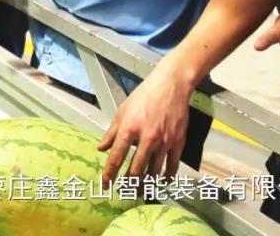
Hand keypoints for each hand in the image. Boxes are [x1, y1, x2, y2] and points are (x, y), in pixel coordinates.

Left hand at [97, 64, 193, 183]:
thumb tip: (101, 148)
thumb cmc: (144, 96)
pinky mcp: (178, 142)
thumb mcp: (122, 111)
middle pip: (136, 169)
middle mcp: (147, 138)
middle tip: (124, 192)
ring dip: (146, 183)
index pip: (116, 157)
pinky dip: (167, 176)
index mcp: (129, 129)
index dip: (109, 173)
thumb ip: (112, 132)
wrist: (170, 86)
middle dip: (129, 184)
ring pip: (154, 170)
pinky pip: (172, 165)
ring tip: (140, 190)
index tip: (105, 184)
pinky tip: (162, 182)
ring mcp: (164, 141)